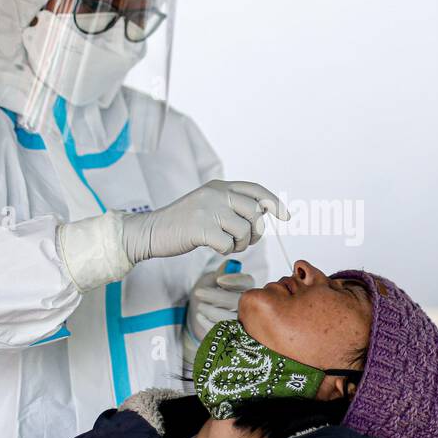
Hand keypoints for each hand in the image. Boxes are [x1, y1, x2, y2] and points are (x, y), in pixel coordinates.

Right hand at [121, 180, 286, 263]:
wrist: (151, 231)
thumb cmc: (183, 224)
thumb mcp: (208, 206)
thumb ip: (231, 206)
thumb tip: (262, 212)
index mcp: (219, 186)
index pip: (256, 190)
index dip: (274, 203)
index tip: (286, 216)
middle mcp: (215, 194)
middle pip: (255, 212)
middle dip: (255, 232)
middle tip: (244, 242)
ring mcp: (208, 210)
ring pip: (244, 230)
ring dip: (241, 244)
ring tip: (228, 246)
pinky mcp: (200, 228)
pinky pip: (228, 244)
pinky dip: (226, 251)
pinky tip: (215, 248)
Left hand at [183, 264, 254, 369]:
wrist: (215, 320)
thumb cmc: (218, 293)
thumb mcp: (220, 279)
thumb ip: (225, 272)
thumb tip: (226, 271)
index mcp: (255, 292)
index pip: (247, 283)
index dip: (234, 281)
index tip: (219, 281)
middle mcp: (257, 309)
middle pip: (239, 302)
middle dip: (216, 296)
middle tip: (198, 292)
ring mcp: (249, 327)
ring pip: (232, 318)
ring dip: (212, 311)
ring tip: (200, 307)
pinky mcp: (238, 341)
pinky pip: (224, 333)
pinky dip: (209, 324)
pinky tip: (200, 317)